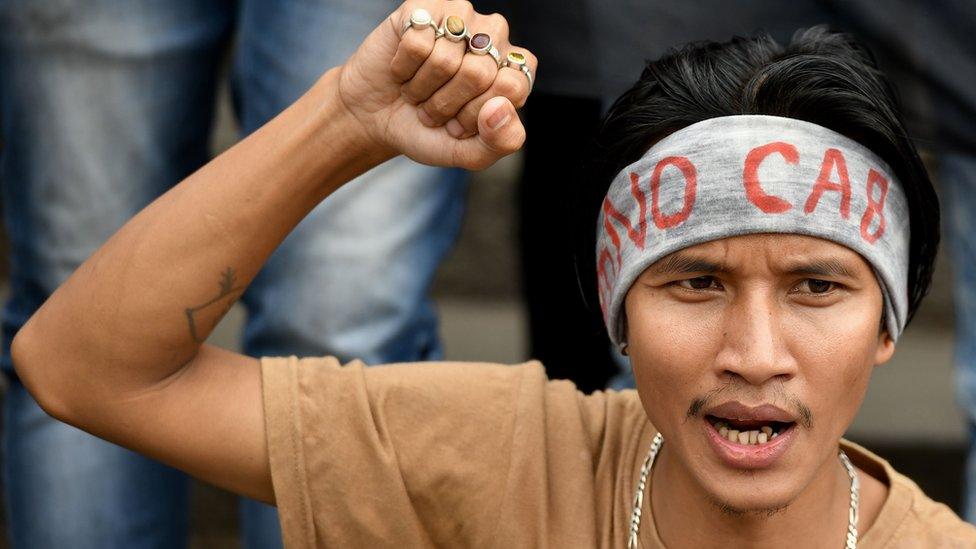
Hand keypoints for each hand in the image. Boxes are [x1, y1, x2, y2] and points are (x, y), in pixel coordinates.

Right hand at [335, 1, 535, 169]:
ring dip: (422, 89)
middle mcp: (493, 37)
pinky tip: (403, 71)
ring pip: (444, 60)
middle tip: (433, 109)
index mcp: (514, 70)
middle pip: (478, 74)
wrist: (376, 117)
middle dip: (446, 105)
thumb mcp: (469, 153)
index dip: (476, 114)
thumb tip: (500, 107)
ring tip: (418, 91)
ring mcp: (460, 17)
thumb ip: (500, 142)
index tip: (459, 124)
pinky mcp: (422, 9)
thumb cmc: (429, 131)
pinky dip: (403, 69)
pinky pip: (416, 43)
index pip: (511, 87)